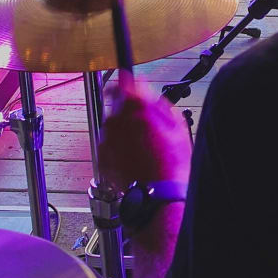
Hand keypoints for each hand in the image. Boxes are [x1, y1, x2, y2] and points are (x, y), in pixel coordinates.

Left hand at [99, 74, 191, 193]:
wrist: (158, 194)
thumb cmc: (171, 161)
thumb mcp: (176, 123)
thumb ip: (158, 102)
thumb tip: (146, 91)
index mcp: (136, 109)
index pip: (122, 82)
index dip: (128, 82)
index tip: (132, 85)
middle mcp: (117, 121)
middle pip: (116, 104)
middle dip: (129, 109)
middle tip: (146, 122)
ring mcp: (107, 140)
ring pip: (112, 124)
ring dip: (123, 128)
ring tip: (143, 143)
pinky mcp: (102, 157)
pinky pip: (108, 142)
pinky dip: (118, 144)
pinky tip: (135, 155)